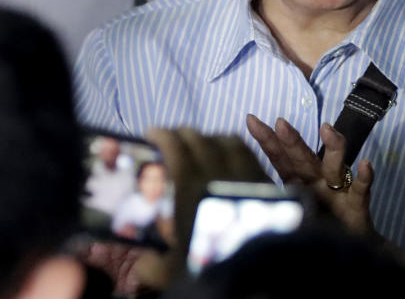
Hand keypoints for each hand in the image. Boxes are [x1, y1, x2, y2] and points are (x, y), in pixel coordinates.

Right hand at [131, 128, 268, 289]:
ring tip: (199, 144)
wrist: (258, 265)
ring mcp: (242, 173)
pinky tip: (227, 151)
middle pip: (197, 138)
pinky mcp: (262, 179)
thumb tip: (142, 263)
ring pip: (222, 139)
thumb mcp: (174, 270)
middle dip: (180, 134)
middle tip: (172, 140)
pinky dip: (232, 145)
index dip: (161, 134)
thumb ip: (153, 265)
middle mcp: (215, 173)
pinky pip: (245, 150)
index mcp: (189, 188)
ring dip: (207, 138)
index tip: (152, 133)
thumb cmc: (211, 264)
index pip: (174, 146)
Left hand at [245, 114, 374, 236]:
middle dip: (292, 141)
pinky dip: (364, 178)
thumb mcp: (290, 215)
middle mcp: (316, 181)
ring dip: (332, 147)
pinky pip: (360, 190)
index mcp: (297, 183)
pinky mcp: (357, 206)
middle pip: (303, 158)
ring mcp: (337, 191)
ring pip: (334, 166)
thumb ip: (273, 205)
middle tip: (281, 123)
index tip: (251, 120)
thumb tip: (236, 203)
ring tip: (327, 129)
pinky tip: (365, 165)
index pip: (279, 159)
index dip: (266, 140)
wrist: (349, 252)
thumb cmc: (317, 228)